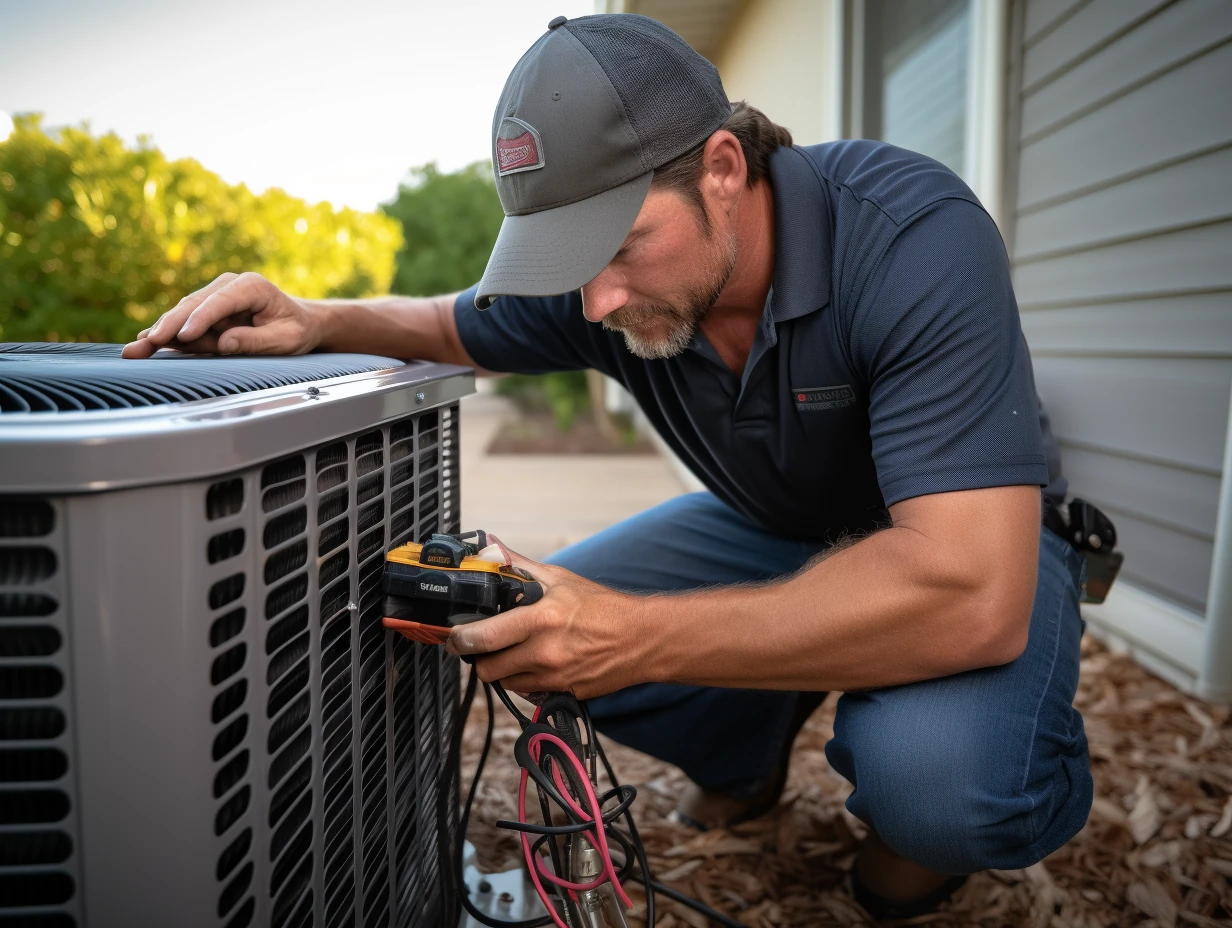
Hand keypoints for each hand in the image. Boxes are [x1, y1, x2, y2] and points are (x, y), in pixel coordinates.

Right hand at [121, 272, 321, 358]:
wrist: (299, 322)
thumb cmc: (295, 330)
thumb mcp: (286, 340)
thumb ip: (256, 341)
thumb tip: (225, 343)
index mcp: (252, 286)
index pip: (221, 301)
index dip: (200, 319)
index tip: (182, 336)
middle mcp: (229, 285)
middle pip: (194, 304)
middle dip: (170, 325)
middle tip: (148, 343)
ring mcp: (215, 295)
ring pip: (184, 312)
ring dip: (161, 330)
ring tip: (137, 348)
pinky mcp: (207, 309)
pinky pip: (184, 321)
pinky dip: (167, 333)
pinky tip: (146, 343)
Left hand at [446, 540, 653, 699]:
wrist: (642, 639)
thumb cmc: (603, 607)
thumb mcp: (560, 579)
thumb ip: (518, 565)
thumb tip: (491, 547)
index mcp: (541, 620)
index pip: (483, 638)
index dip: (460, 639)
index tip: (455, 635)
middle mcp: (544, 653)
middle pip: (487, 669)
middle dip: (480, 657)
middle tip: (483, 644)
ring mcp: (554, 678)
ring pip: (505, 683)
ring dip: (503, 669)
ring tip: (514, 651)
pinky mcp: (564, 693)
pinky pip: (528, 692)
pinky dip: (525, 680)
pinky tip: (537, 663)